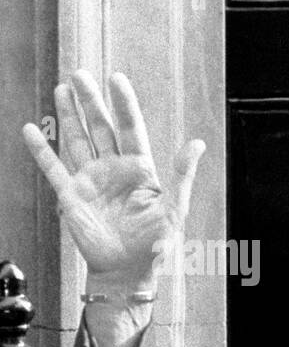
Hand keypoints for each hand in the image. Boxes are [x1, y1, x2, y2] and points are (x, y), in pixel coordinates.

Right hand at [21, 70, 204, 289]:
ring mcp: (91, 180)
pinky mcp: (71, 195)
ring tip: (61, 89)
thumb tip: (197, 143)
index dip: (123, 104)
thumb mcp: (174, 208)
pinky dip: (41, 150)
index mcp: (140, 170)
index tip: (117, 79)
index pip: (131, 128)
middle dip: (90, 101)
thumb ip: (182, 174)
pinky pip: (53, 168)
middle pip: (100, 127)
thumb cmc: (155, 244)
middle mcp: (114, 170)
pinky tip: (32, 129)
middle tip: (80, 75)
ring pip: (77, 140)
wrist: (128, 272)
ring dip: (68, 116)